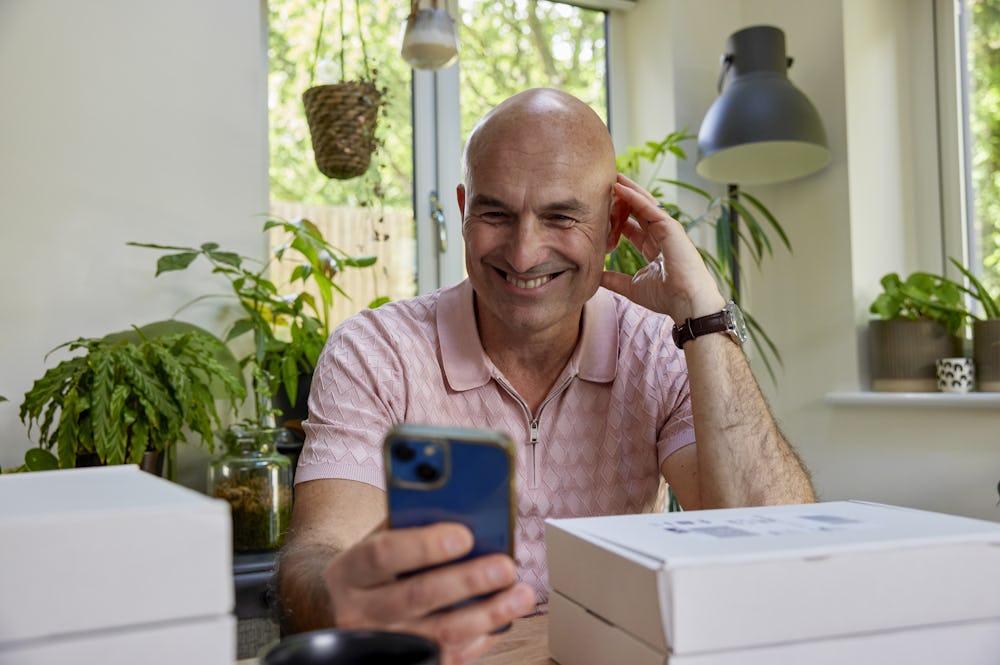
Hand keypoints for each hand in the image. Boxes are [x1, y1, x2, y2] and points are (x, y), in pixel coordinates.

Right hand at [321, 522, 536, 664]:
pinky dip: (483, 636)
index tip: (464, 535)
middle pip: (417, 596)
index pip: (383, 554)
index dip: (424, 545)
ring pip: (441, 633)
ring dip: (488, 613)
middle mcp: (361, 612)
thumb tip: (465, 513)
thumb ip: (411, 525)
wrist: (347, 609)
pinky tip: (505, 617)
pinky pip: (451, 655)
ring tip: (520, 595)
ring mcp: (385, 643)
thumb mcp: (378, 540)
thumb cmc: (374, 567)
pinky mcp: (410, 662)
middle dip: (467, 581)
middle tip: (504, 567)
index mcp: (350, 571)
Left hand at [602, 173, 724, 322]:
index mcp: (655, 249)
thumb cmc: (667, 297)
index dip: (619, 219)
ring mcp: (667, 230)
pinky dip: (634, 196)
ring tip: (613, 178)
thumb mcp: (633, 287)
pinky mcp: (670, 226)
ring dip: (628, 190)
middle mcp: (662, 236)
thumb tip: (597, 277)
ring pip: (644, 204)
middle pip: (639, 212)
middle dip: (624, 199)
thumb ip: (615, 280)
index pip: (634, 228)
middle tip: (607, 185)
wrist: (686, 302)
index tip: (602, 211)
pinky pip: (649, 207)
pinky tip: (620, 187)